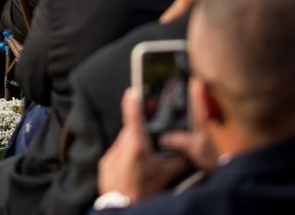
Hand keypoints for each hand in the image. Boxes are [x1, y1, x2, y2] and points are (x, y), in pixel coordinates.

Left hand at [97, 88, 192, 203]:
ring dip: (133, 148)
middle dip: (141, 134)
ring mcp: (110, 154)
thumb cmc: (146, 191)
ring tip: (143, 162)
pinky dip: (124, 159)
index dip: (133, 102)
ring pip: (123, 144)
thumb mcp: (167, 175)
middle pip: (131, 131)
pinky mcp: (104, 164)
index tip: (132, 91)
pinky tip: (133, 170)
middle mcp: (120, 146)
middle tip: (151, 142)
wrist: (122, 207)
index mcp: (136, 144)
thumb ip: (179, 159)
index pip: (133, 116)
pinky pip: (116, 155)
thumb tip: (191, 150)